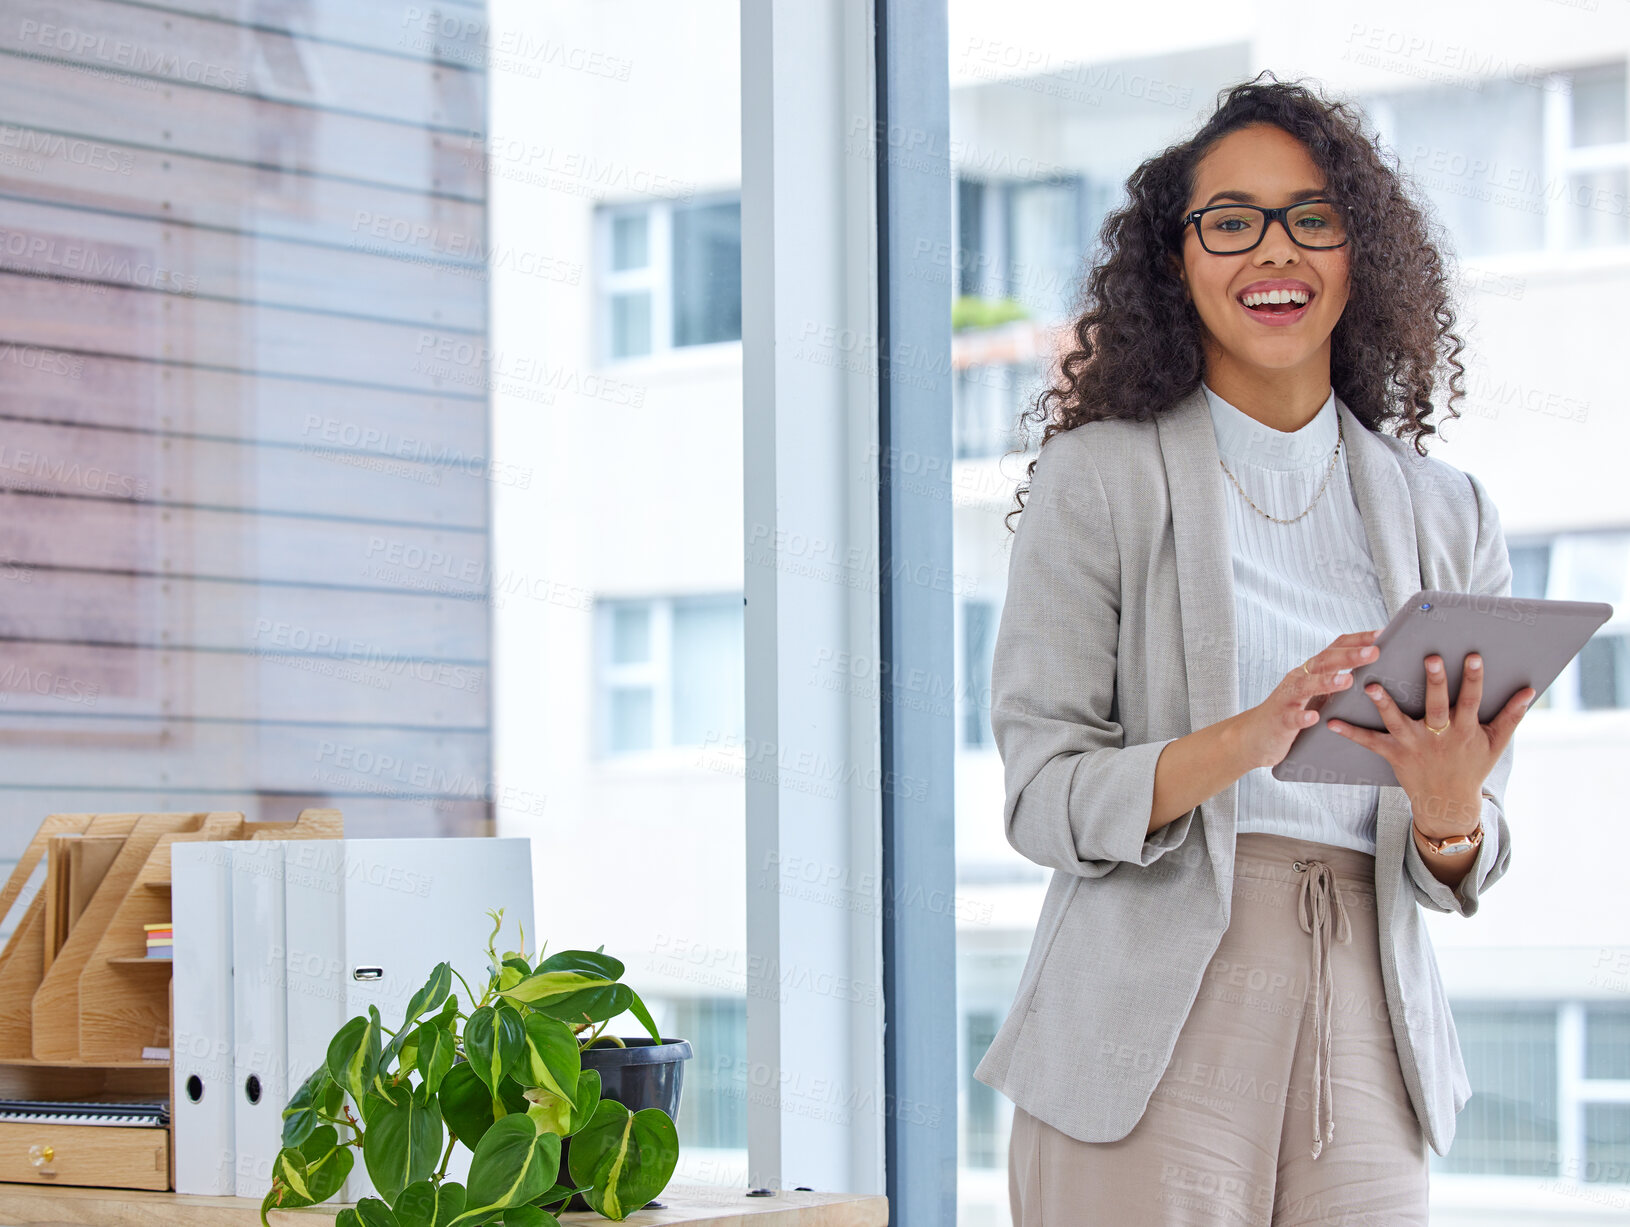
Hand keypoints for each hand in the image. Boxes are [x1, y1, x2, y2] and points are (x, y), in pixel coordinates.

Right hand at [1237, 631, 1381, 770]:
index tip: (1381, 634)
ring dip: (1327, 682)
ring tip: (1348, 680)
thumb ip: (1334, 677)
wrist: (1255, 734)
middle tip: (1374, 652)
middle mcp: (1299, 678)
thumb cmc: (1291, 710)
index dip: (1357, 640)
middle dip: (1350, 656)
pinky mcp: (1280, 720)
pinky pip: (1291, 718)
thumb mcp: (1314, 690)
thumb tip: (1369, 667)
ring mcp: (1288, 699)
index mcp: (1311, 670)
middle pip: (1324, 662)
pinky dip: (1302, 717)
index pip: (1335, 648)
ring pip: (1307, 686)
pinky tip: (1313, 717)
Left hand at [1326, 650, 1534, 836]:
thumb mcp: (1495, 744)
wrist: (1448, 803)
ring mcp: (1415, 745)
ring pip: (1398, 722)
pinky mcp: (1394, 755)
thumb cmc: (1472, 766)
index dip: (1473, 679)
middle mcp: (1439, 736)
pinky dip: (1351, 733)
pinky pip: (1370, 742)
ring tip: (1370, 685)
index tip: (1472, 656)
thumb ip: (1511, 716)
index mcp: (1465, 730)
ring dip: (1384, 704)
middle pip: (1437, 706)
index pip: (1472, 700)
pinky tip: (1331, 721)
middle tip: (1430, 657)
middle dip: (1435, 683)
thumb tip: (1531, 691)